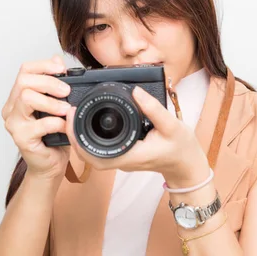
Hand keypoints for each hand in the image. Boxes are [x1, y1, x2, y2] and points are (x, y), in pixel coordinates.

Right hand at [2, 55, 72, 179]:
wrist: (50, 164)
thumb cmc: (53, 135)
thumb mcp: (57, 104)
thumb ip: (55, 83)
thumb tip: (57, 59)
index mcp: (18, 96)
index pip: (24, 70)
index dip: (43, 66)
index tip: (61, 69)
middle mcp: (12, 108)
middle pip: (24, 81)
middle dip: (49, 83)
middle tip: (66, 91)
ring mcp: (14, 124)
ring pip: (26, 98)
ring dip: (51, 102)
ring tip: (66, 109)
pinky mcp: (21, 139)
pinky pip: (38, 124)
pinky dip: (55, 123)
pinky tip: (64, 126)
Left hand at [64, 86, 210, 185]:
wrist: (188, 165)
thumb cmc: (181, 148)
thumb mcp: (171, 125)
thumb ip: (154, 108)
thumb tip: (136, 91)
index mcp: (130, 156)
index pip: (94, 154)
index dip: (78, 139)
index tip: (71, 118)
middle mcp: (122, 160)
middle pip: (88, 154)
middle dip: (74, 135)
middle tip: (69, 112)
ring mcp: (122, 159)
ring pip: (93, 152)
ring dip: (81, 136)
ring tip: (76, 114)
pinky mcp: (124, 154)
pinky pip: (102, 148)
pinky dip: (92, 136)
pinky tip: (91, 121)